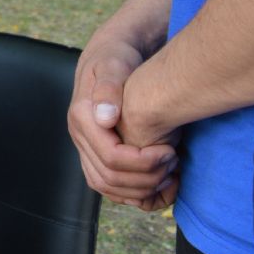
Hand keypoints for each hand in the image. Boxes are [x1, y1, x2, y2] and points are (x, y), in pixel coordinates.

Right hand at [66, 37, 176, 209]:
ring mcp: (86, 148)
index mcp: (81, 118)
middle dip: (147, 177)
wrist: (111, 58)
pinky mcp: (96, 155)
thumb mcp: (114, 65)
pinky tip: (160, 185)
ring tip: (169, 174)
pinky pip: (110, 188)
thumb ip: (109, 88)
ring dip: (142, 190)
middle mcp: (79, 137)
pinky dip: (135, 194)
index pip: (111, 158)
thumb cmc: (117, 59)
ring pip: (108, 188)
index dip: (144, 163)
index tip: (170, 151)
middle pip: (110, 178)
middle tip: (174, 162)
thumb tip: (104, 117)